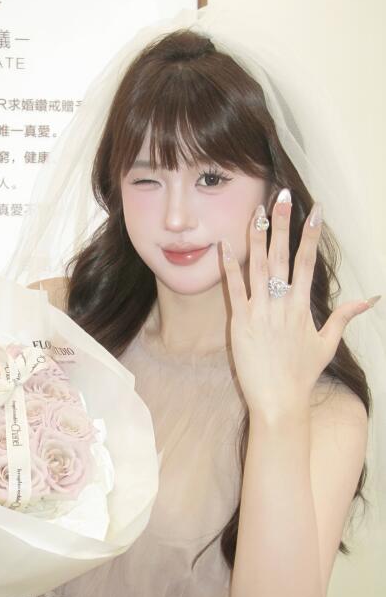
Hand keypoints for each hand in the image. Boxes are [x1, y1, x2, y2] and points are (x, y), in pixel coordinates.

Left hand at [219, 190, 379, 417]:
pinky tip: (226, 244)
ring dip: (258, 237)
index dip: (311, 234)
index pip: (308, 262)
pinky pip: (235, 289)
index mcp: (303, 306)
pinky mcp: (240, 322)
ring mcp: (260, 311)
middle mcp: (282, 304)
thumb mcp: (328, 343)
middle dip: (283, 224)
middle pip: (283, 256)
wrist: (279, 400)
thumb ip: (345, 317)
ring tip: (257, 210)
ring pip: (258, 267)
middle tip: (281, 196)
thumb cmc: (303, 373)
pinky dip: (230, 266)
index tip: (314, 210)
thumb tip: (371, 299)